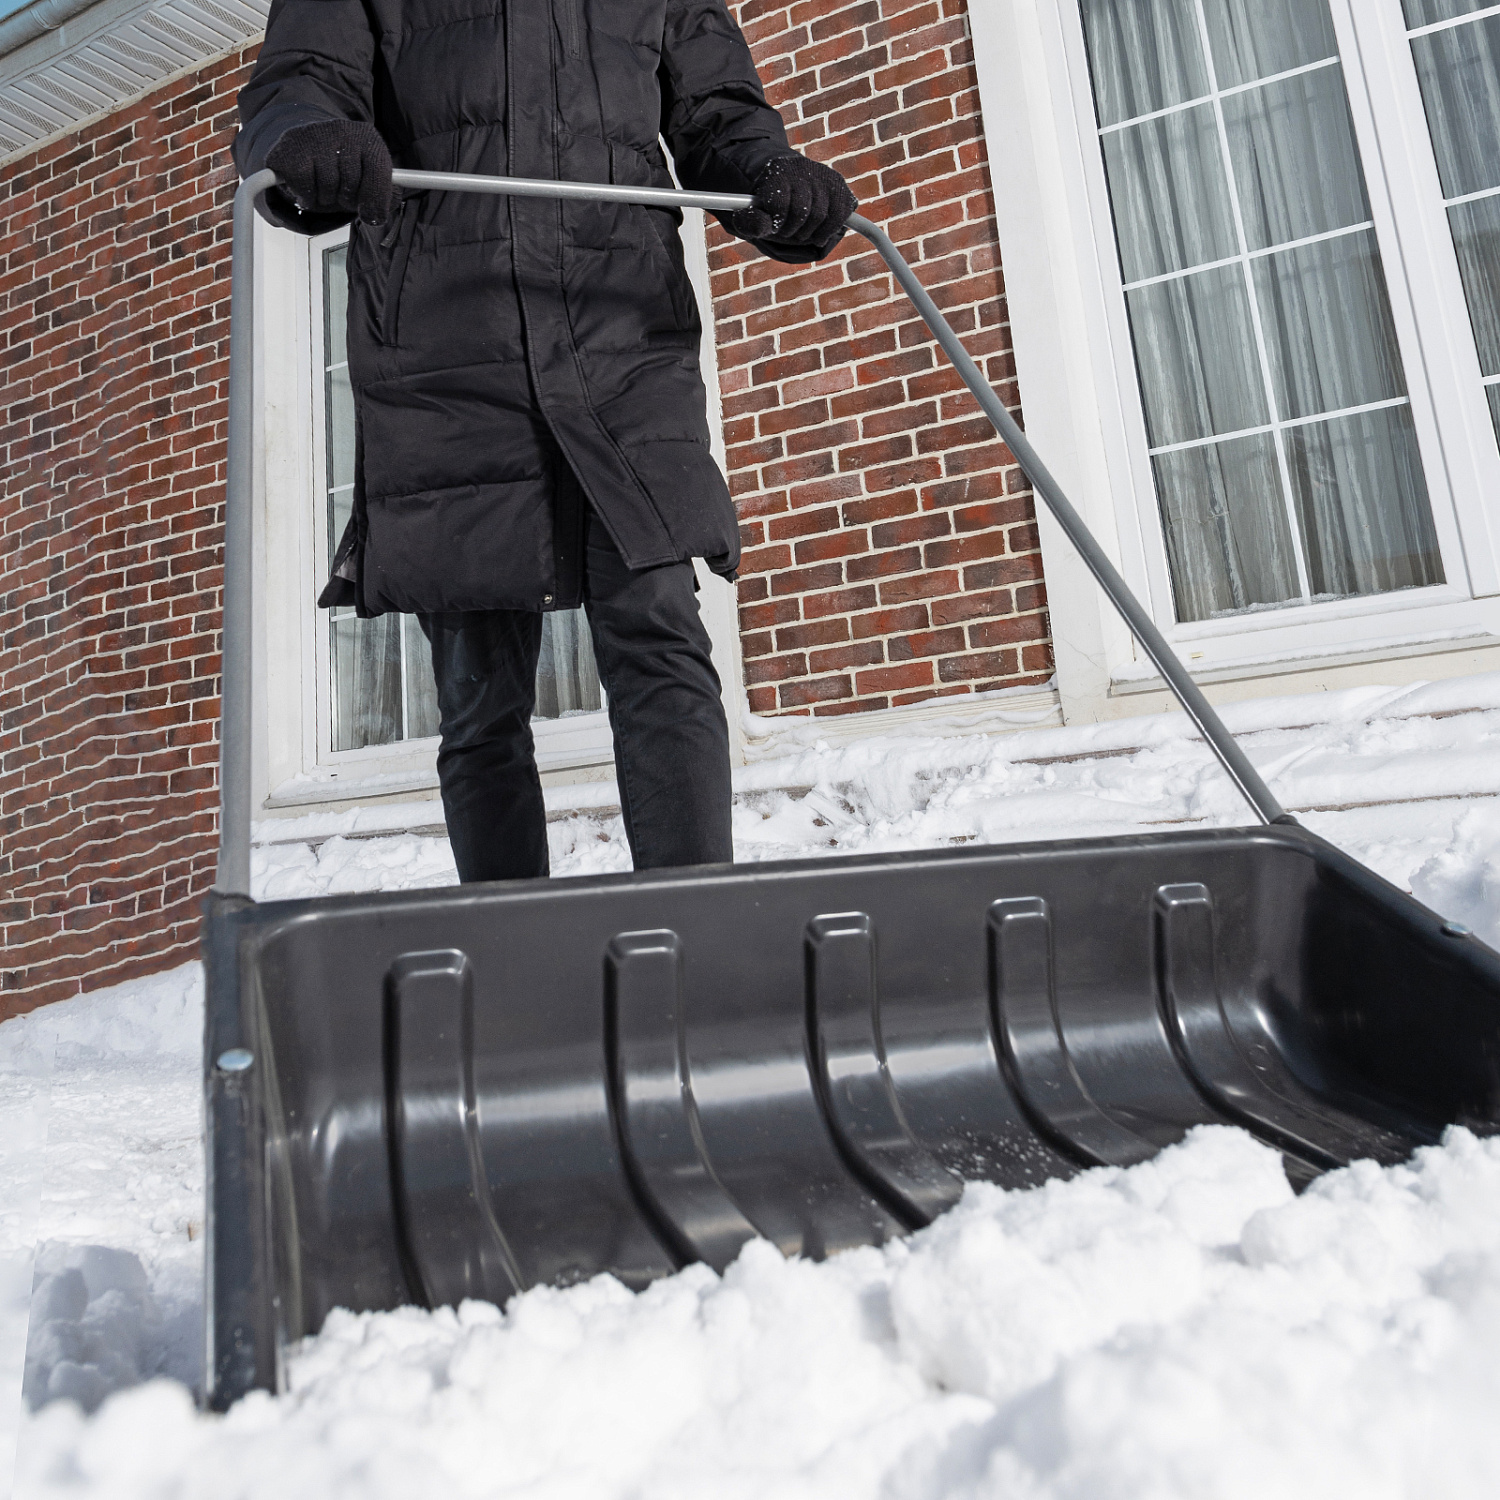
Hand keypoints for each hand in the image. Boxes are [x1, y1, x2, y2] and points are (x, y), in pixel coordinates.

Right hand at [266, 120, 393, 225]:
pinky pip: (303, 187)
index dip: (377, 199)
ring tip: (324, 186)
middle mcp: (341, 129)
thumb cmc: (345, 168)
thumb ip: (386, 197)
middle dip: (347, 199)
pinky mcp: (289, 146)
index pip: (378, 171)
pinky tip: (307, 185)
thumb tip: (377, 215)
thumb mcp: (371, 179)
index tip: (372, 214)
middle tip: (342, 193)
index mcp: (367, 137)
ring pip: (327, 186)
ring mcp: (313, 134)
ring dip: (326, 198)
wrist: (308, 146)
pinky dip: (306, 196)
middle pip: (350, 184)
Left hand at [725, 155, 854, 260]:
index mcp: (777, 170)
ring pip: (823, 215)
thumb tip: (762, 226)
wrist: (784, 182)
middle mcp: (802, 167)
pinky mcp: (838, 183)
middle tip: (788, 232)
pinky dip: (831, 230)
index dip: (777, 223)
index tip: (775, 226)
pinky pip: (842, 213)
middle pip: (803, 212)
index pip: (779, 203)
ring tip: (802, 232)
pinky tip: (820, 234)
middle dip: (794, 230)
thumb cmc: (767, 203)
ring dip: (811, 234)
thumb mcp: (752, 214)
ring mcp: (823, 174)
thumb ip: (751, 222)